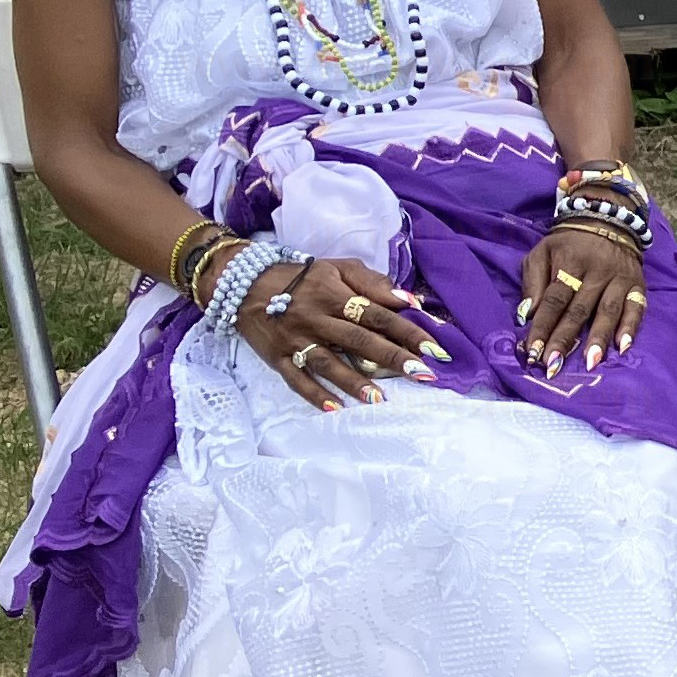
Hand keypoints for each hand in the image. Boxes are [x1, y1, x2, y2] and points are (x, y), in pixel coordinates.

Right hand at [228, 253, 438, 410]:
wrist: (242, 283)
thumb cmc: (301, 276)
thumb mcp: (338, 267)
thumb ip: (374, 283)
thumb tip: (410, 301)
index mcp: (334, 295)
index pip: (377, 315)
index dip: (407, 331)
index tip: (434, 348)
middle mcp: (316, 319)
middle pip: (359, 340)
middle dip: (392, 358)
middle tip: (422, 374)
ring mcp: (295, 340)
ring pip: (328, 364)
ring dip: (354, 382)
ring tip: (380, 399)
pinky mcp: (277, 357)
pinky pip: (296, 379)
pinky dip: (315, 395)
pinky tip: (336, 409)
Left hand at [518, 224, 651, 372]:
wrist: (606, 220)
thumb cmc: (568, 244)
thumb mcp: (541, 252)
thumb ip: (532, 282)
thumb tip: (527, 315)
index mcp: (569, 263)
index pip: (553, 300)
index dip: (543, 327)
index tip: (533, 352)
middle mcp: (596, 272)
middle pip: (579, 310)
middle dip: (565, 339)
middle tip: (554, 365)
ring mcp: (619, 279)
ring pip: (608, 311)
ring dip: (599, 338)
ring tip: (590, 363)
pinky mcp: (638, 284)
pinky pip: (637, 307)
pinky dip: (631, 327)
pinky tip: (623, 347)